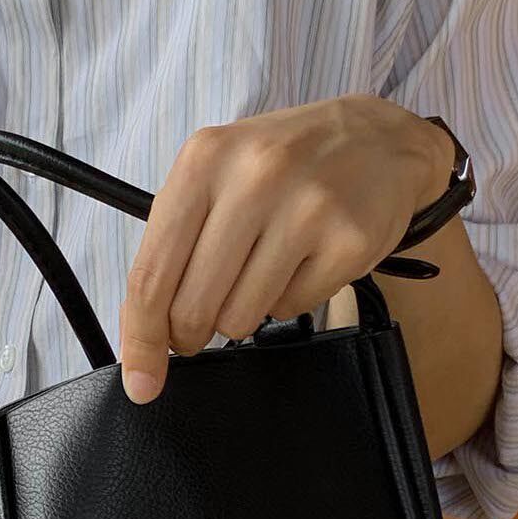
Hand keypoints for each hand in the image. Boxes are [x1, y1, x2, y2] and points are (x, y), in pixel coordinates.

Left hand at [119, 96, 454, 402]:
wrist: (378, 139)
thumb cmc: (282, 163)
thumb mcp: (214, 176)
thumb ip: (170, 245)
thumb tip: (138, 329)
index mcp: (204, 160)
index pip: (151, 272)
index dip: (141, 337)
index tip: (140, 380)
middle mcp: (254, 178)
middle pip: (193, 305)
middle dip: (189, 333)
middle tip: (199, 325)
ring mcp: (307, 208)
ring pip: (241, 317)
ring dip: (242, 312)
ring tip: (260, 270)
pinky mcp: (348, 241)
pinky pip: (291, 309)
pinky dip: (288, 299)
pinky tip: (300, 262)